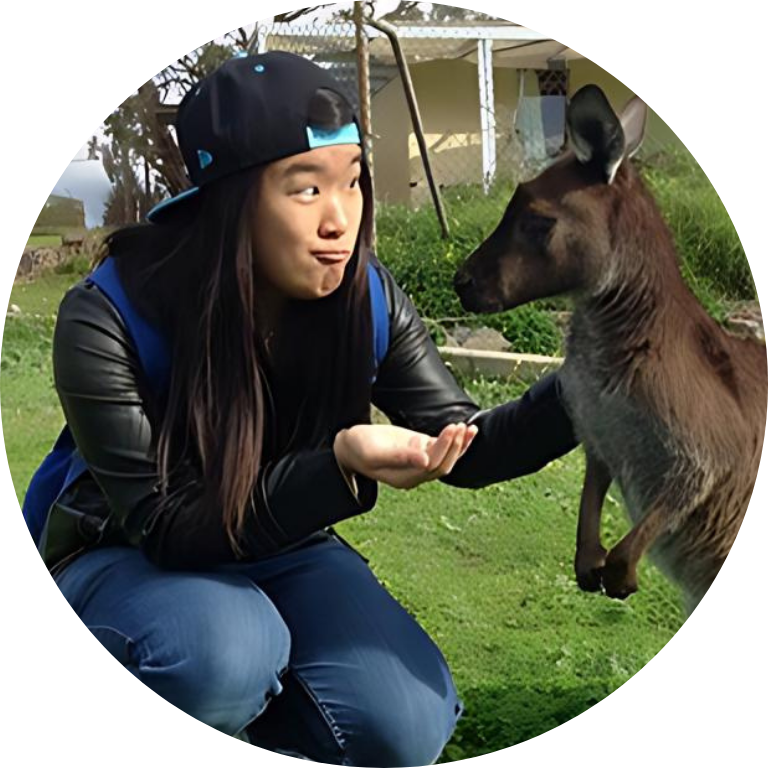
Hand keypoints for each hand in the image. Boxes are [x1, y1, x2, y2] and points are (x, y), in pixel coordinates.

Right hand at [334, 423, 477, 489]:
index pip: (432, 466)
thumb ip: (400, 457)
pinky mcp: (420, 449)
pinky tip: (467, 430)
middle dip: (454, 446)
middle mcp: (415, 473)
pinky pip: (443, 448)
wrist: (350, 444)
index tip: (450, 429)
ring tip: (470, 428)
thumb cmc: (358, 448)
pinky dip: (456, 440)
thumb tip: (425, 462)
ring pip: (447, 458)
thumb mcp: (375, 452)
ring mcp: (419, 461)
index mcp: (405, 478)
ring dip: (460, 444)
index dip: (444, 448)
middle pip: (443, 464)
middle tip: (459, 426)